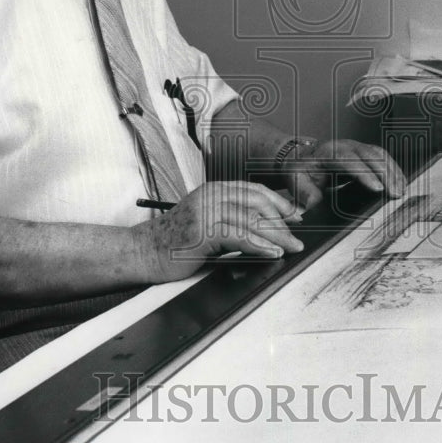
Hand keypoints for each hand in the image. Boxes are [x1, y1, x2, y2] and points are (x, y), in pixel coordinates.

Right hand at [133, 181, 304, 283]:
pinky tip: (272, 253)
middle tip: (297, 236)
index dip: (279, 202)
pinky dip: (259, 245)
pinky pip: (238, 236)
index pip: (254, 190)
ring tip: (291, 247)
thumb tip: (265, 230)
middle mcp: (211, 196)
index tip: (296, 216)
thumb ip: (230, 220)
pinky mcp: (202, 231)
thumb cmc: (175, 242)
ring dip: (276, 235)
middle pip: (257, 202)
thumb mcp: (206, 222)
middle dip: (282, 219)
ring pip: (251, 220)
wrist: (144, 252)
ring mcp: (205, 212)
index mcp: (213, 190)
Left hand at [281, 139, 405, 210]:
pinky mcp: (365, 153)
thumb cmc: (302, 170)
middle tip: (396, 194)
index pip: (348, 160)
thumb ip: (305, 193)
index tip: (377, 188)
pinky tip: (400, 183)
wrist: (303, 158)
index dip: (364, 174)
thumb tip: (313, 204)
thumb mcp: (297, 181)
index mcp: (328, 151)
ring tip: (401, 191)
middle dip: (386, 174)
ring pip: (380, 155)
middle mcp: (346, 146)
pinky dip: (393, 170)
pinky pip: (383, 158)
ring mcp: (357, 147)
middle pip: (370, 155)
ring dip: (393, 172)